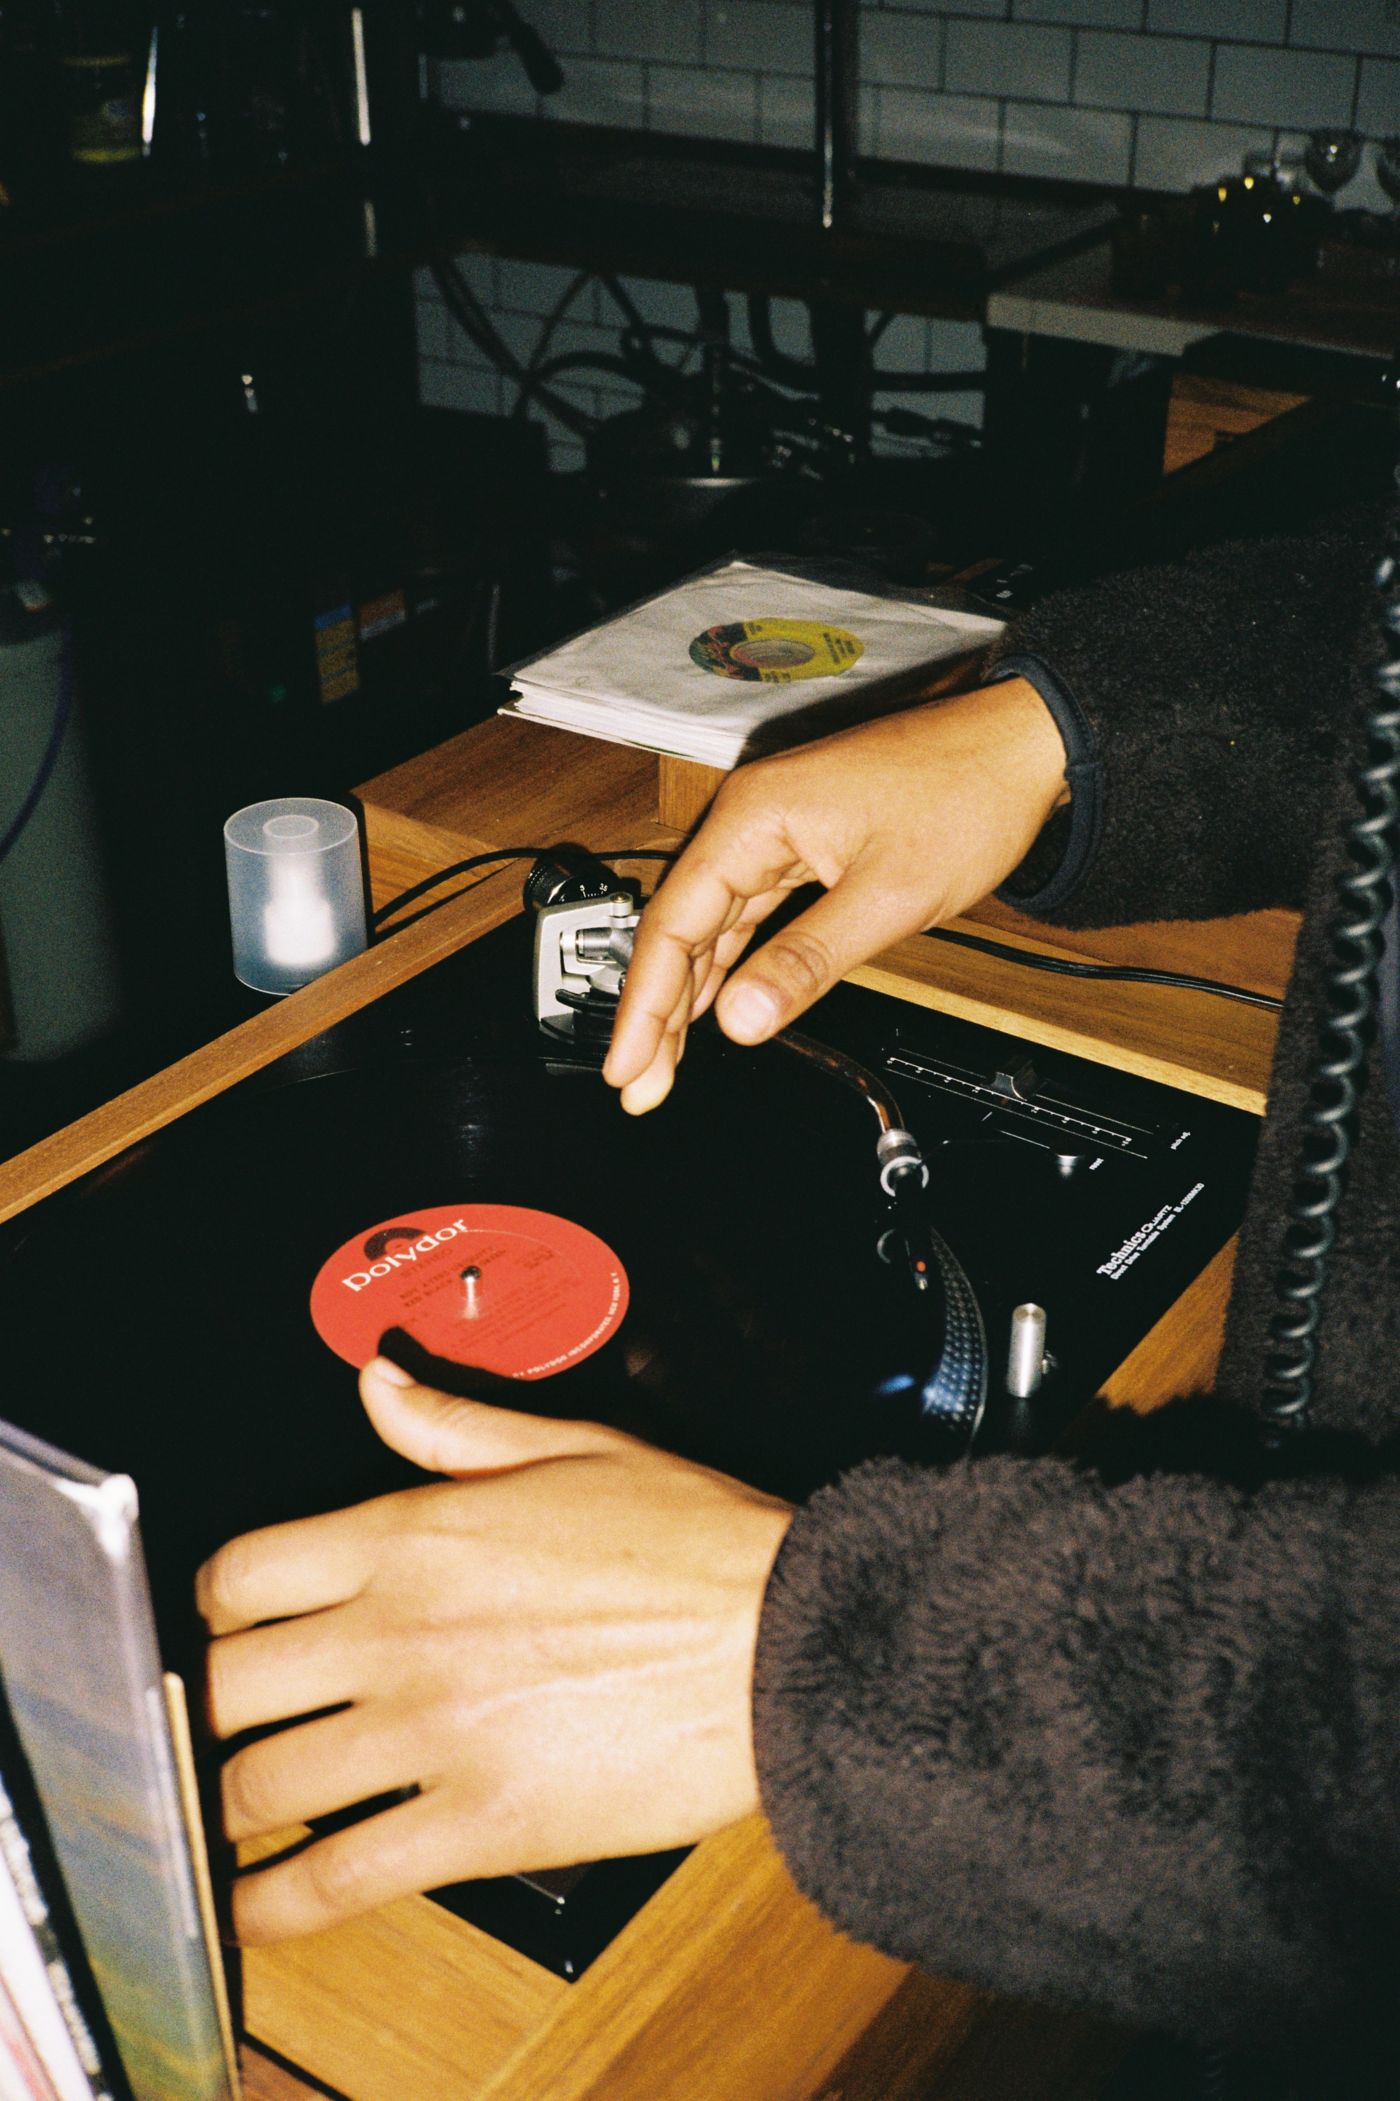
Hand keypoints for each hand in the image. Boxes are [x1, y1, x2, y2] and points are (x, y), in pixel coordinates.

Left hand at [198, 1359, 791, 1943]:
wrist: (789, 1641)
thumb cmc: (700, 1546)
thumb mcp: (574, 1448)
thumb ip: (454, 1423)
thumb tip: (381, 1383)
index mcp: (417, 1536)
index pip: (242, 1574)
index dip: (217, 1606)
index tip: (232, 1624)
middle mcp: (403, 1632)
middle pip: (231, 1684)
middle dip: (221, 1706)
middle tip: (246, 1718)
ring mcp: (433, 1733)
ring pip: (262, 1787)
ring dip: (239, 1805)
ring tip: (252, 1809)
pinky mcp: (478, 1825)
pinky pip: (336, 1881)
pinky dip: (279, 1904)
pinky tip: (267, 1903)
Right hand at [603, 676, 1066, 1113]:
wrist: (1023, 745)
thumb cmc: (967, 796)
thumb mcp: (889, 897)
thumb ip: (806, 961)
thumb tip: (741, 1019)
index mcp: (755, 817)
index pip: (673, 925)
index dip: (644, 1004)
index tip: (629, 1066)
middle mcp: (752, 816)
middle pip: (680, 926)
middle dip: (656, 1009)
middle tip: (641, 1082)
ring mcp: (776, 826)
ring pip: (710, 921)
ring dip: (688, 990)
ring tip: (665, 1058)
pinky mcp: (803, 839)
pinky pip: (745, 907)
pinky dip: (727, 958)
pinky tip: (716, 1000)